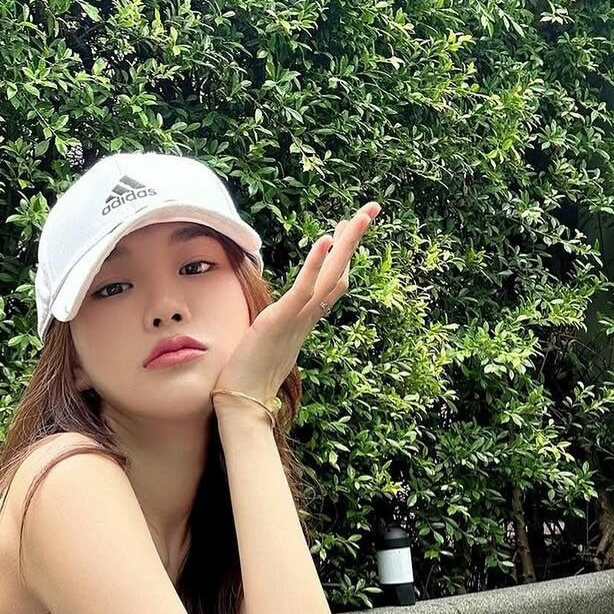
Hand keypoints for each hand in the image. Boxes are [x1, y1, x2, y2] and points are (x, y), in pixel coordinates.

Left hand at [210, 200, 380, 408]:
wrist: (243, 405)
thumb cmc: (246, 380)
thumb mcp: (264, 345)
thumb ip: (272, 330)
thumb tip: (268, 325)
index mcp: (301, 322)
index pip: (328, 284)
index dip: (339, 257)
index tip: (344, 230)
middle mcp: (305, 318)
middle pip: (338, 273)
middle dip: (353, 240)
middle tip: (371, 209)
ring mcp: (296, 319)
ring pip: (330, 276)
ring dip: (347, 243)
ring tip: (362, 214)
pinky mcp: (281, 321)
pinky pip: (303, 290)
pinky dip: (315, 265)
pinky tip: (325, 240)